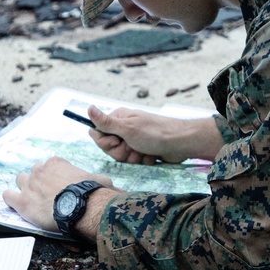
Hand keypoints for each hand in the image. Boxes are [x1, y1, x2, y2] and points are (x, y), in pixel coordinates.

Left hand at [3, 156, 114, 233]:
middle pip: (34, 172)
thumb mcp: (100, 180)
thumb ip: (98, 178)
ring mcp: (29, 185)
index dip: (53, 176)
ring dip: (24, 188)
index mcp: (56, 163)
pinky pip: (8, 196)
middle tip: (46, 193)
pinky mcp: (22, 201)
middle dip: (38, 181)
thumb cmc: (92, 193)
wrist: (82, 207)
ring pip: (20, 181)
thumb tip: (111, 184)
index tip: (58, 185)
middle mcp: (40, 170)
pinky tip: (14, 203)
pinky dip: (10, 199)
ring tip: (30, 198)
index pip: (49, 165)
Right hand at [87, 106, 223, 164]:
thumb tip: (89, 108)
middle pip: (110, 148)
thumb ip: (106, 122)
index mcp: (119, 119)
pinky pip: (135, 161)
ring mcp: (135, 140)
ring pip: (123, 157)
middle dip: (122, 152)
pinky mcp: (143, 150)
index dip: (106, 143)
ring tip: (145, 152)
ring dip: (134, 158)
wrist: (180, 143)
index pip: (98, 134)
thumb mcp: (127, 128)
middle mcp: (125, 128)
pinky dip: (143, 161)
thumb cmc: (154, 133)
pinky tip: (152, 156)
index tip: (118, 142)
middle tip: (134, 147)